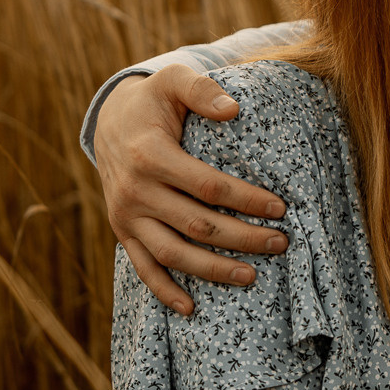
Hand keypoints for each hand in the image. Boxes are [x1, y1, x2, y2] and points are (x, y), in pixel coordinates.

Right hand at [97, 65, 288, 315]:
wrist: (108, 120)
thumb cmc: (153, 101)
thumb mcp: (173, 81)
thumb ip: (202, 89)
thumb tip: (233, 109)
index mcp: (150, 155)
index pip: (208, 186)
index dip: (246, 199)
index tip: (280, 208)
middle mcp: (134, 191)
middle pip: (197, 225)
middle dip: (243, 238)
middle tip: (281, 243)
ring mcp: (126, 215)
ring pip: (173, 253)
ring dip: (213, 269)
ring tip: (252, 276)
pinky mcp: (123, 231)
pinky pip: (143, 267)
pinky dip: (165, 291)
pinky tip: (191, 308)